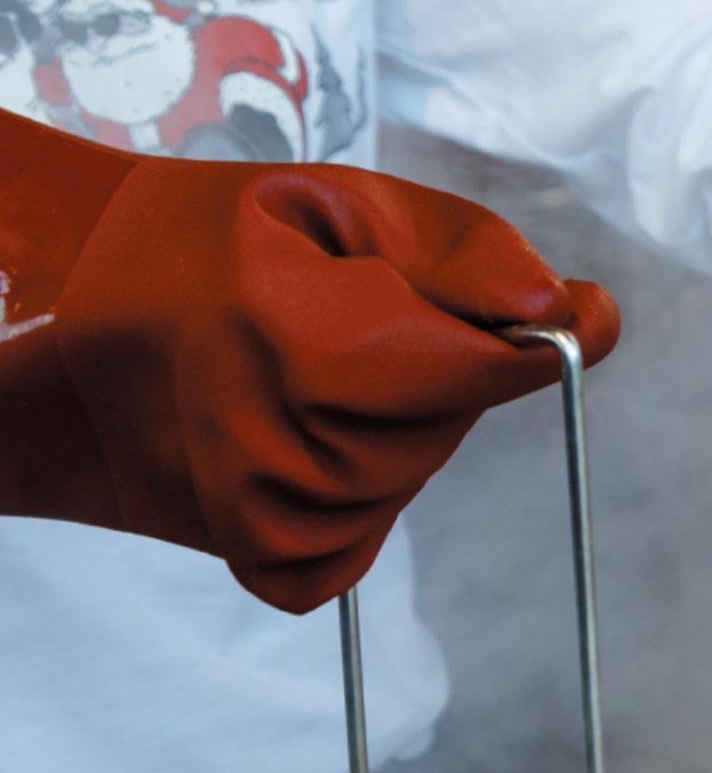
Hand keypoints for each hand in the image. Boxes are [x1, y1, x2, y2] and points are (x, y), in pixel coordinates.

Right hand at [0, 111, 618, 612]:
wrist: (78, 328)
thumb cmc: (222, 251)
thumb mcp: (342, 208)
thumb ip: (467, 256)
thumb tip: (573, 316)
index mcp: (294, 330)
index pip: (474, 370)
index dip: (524, 349)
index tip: (564, 322)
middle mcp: (271, 438)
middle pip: (444, 432)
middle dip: (433, 382)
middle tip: (361, 335)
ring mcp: (262, 513)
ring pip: (406, 487)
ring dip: (391, 437)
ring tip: (311, 389)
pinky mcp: (264, 564)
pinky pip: (359, 548)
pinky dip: (354, 503)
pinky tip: (300, 448)